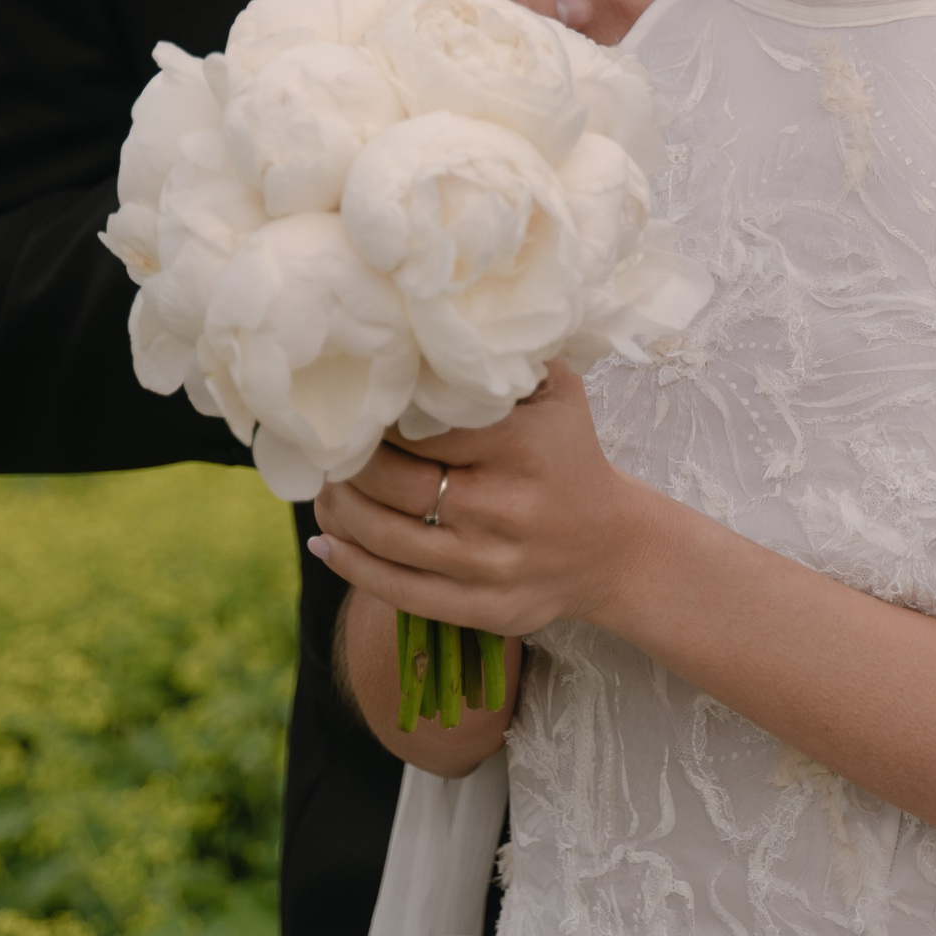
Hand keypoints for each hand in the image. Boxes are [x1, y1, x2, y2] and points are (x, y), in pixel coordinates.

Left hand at [311, 368, 650, 638]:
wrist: (612, 547)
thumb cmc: (569, 455)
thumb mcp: (556, 393)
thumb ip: (501, 361)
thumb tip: (433, 328)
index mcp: (520, 446)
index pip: (422, 428)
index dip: (377, 418)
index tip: (354, 405)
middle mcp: (503, 507)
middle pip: (394, 483)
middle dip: (347, 463)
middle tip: (328, 445)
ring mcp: (490, 564)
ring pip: (385, 536)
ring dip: (339, 510)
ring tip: (324, 486)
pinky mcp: (482, 608)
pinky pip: (399, 590)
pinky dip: (351, 566)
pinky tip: (325, 543)